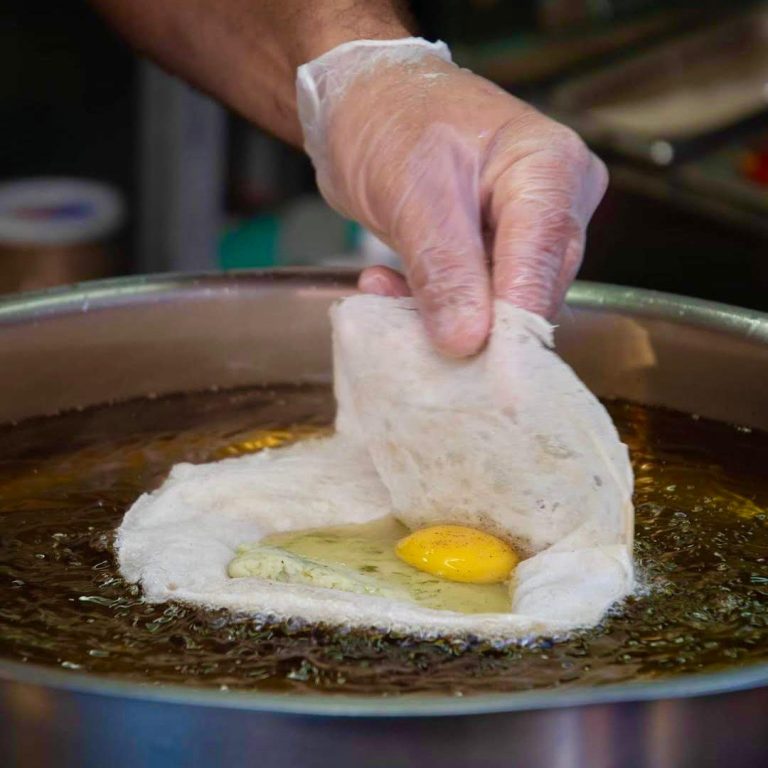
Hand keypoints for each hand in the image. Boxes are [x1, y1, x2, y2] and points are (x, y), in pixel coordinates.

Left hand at [298, 39, 607, 356]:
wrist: (364, 106)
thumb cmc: (391, 121)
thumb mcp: (413, 194)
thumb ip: (444, 268)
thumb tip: (467, 341)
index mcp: (550, 169)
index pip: (542, 260)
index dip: (507, 318)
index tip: (466, 355)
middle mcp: (556, 201)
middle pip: (532, 291)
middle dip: (472, 321)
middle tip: (412, 330)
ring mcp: (528, 230)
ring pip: (503, 303)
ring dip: (442, 313)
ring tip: (386, 291)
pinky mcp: (499, 252)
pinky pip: (479, 299)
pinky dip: (434, 304)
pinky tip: (391, 287)